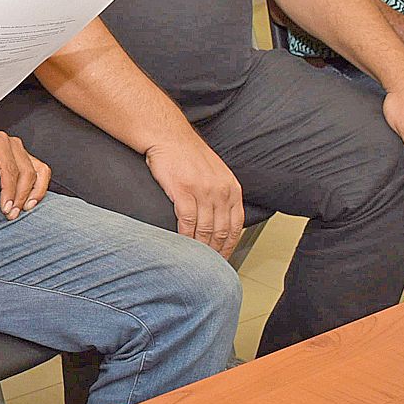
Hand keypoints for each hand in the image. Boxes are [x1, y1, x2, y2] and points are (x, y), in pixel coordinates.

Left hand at [0, 128, 48, 219]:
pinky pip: (40, 171)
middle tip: (11, 214)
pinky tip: (30, 202)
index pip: (10, 169)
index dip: (10, 191)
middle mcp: (13, 144)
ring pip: (38, 171)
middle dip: (21, 196)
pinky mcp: (24, 158)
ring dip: (33, 193)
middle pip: (27, 172)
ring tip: (24, 210)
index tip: (6, 208)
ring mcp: (20, 150)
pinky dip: (39, 187)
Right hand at [144, 132, 242, 256]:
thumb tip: (222, 220)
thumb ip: (222, 195)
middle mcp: (221, 190)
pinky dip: (185, 237)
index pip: (236, 225)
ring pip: (205, 229)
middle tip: (208, 266)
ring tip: (194, 260)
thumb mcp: (216, 173)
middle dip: (215, 252)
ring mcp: (202, 191)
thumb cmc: (188, 155)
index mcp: (232, 188)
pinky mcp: (183, 191)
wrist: (168, 136)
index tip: (222, 258)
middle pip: (221, 231)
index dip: (230, 246)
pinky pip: (186, 222)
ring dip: (200, 248)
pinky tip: (181, 245)